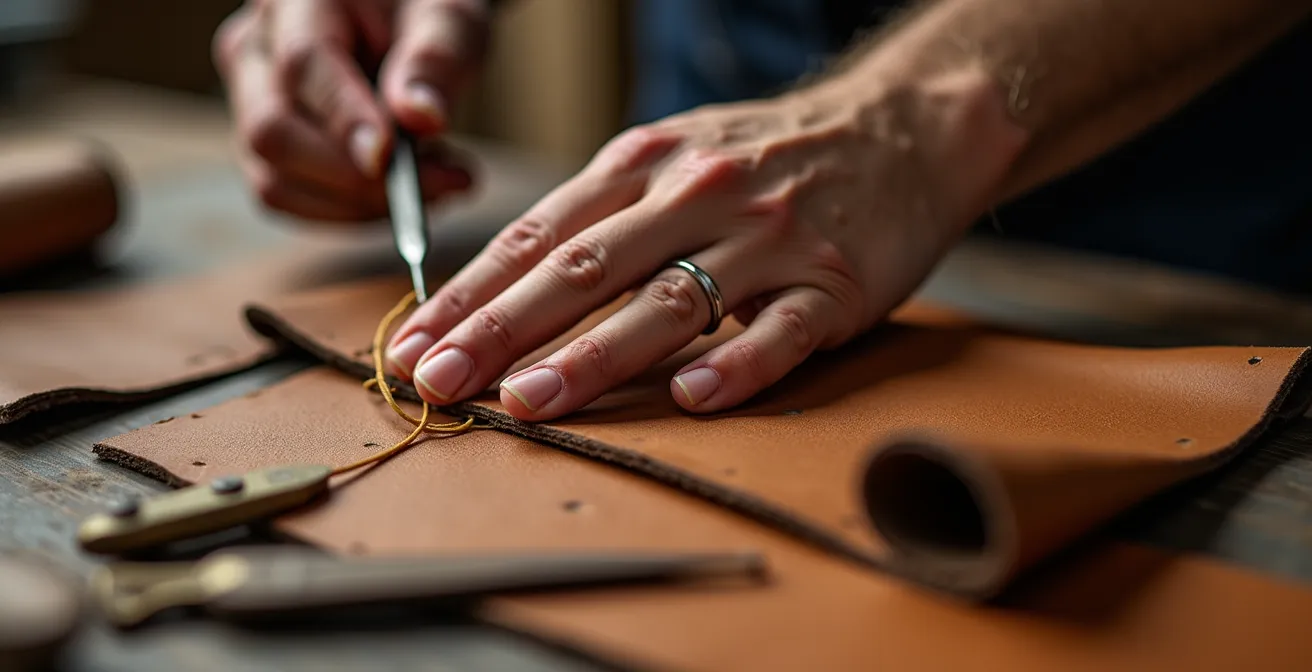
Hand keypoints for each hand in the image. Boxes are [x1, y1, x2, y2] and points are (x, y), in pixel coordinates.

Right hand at [213, 0, 489, 221]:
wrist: (402, 19)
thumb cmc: (424, 10)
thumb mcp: (449, 18)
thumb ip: (436, 60)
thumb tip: (421, 120)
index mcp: (297, 1)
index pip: (304, 65)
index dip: (345, 120)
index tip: (390, 161)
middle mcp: (255, 50)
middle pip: (273, 133)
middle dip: (357, 179)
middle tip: (447, 181)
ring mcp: (250, 100)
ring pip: (275, 181)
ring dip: (361, 205)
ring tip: (439, 182)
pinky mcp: (265, 146)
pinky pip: (290, 198)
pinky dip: (352, 212)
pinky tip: (408, 192)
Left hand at [385, 68, 1028, 419]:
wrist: (901, 128)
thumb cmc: (769, 156)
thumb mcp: (675, 155)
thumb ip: (602, 213)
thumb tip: (507, 287)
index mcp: (645, 164)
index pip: (539, 234)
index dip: (472, 293)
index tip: (416, 344)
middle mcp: (697, 194)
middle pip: (585, 267)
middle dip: (502, 328)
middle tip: (440, 380)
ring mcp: (768, 239)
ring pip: (669, 300)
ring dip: (593, 355)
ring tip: (530, 401)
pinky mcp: (833, 283)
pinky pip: (779, 330)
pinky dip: (735, 364)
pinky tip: (691, 397)